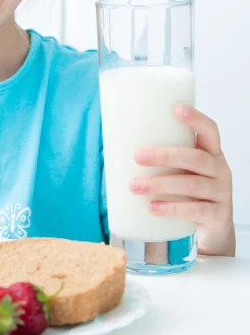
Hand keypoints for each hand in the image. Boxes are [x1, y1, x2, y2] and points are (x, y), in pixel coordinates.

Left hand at [129, 104, 234, 256]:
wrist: (211, 225)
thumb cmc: (187, 189)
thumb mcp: (180, 169)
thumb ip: (159, 157)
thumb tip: (113, 142)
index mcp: (211, 153)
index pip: (210, 131)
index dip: (196, 119)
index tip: (176, 108)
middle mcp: (220, 170)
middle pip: (196, 158)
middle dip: (165, 156)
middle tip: (137, 156)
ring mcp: (221, 193)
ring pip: (192, 185)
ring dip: (160, 184)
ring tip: (135, 186)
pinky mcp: (218, 216)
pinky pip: (196, 210)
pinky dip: (171, 208)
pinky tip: (152, 207)